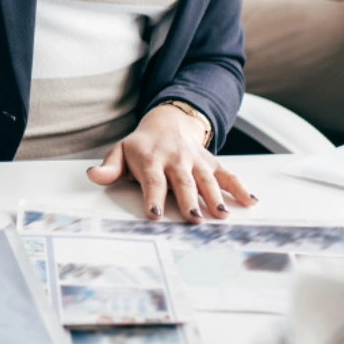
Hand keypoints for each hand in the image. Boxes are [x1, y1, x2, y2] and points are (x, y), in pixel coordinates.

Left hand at [86, 103, 256, 220]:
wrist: (167, 122)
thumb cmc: (140, 146)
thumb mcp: (120, 152)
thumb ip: (109, 168)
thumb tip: (93, 176)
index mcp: (151, 159)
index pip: (153, 180)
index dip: (154, 197)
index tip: (155, 214)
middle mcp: (175, 159)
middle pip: (183, 182)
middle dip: (189, 201)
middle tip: (193, 220)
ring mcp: (195, 161)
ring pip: (206, 179)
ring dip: (215, 197)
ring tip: (220, 216)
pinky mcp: (211, 163)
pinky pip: (227, 175)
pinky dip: (239, 188)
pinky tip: (250, 202)